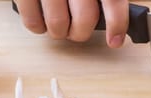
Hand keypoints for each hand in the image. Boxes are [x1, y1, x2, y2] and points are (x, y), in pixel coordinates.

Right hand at [14, 0, 128, 47]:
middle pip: (84, 19)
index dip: (116, 23)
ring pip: (58, 25)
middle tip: (77, 30)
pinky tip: (42, 20)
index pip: (111, 0)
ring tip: (59, 23)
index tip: (114, 40)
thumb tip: (111, 16)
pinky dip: (39, 28)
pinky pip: (33, 22)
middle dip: (81, 33)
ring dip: (60, 32)